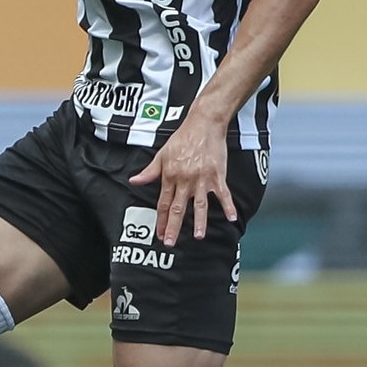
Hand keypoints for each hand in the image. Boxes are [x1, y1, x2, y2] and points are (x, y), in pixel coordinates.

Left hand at [128, 116, 234, 247]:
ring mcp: (202, 178)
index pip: (164, 203)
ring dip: (199, 221)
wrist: (203, 123)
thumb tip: (134, 180)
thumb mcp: (162, 154)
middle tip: (171, 242)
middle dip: (174, 227)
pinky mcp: (217, 175)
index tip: (160, 233)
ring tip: (198, 236)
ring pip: (199, 204)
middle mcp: (185, 180)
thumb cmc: (183, 137)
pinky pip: (223, 194)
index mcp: (170, 176)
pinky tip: (231, 218)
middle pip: (178, 208)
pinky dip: (228, 206)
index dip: (161, 220)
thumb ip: (149, 171)